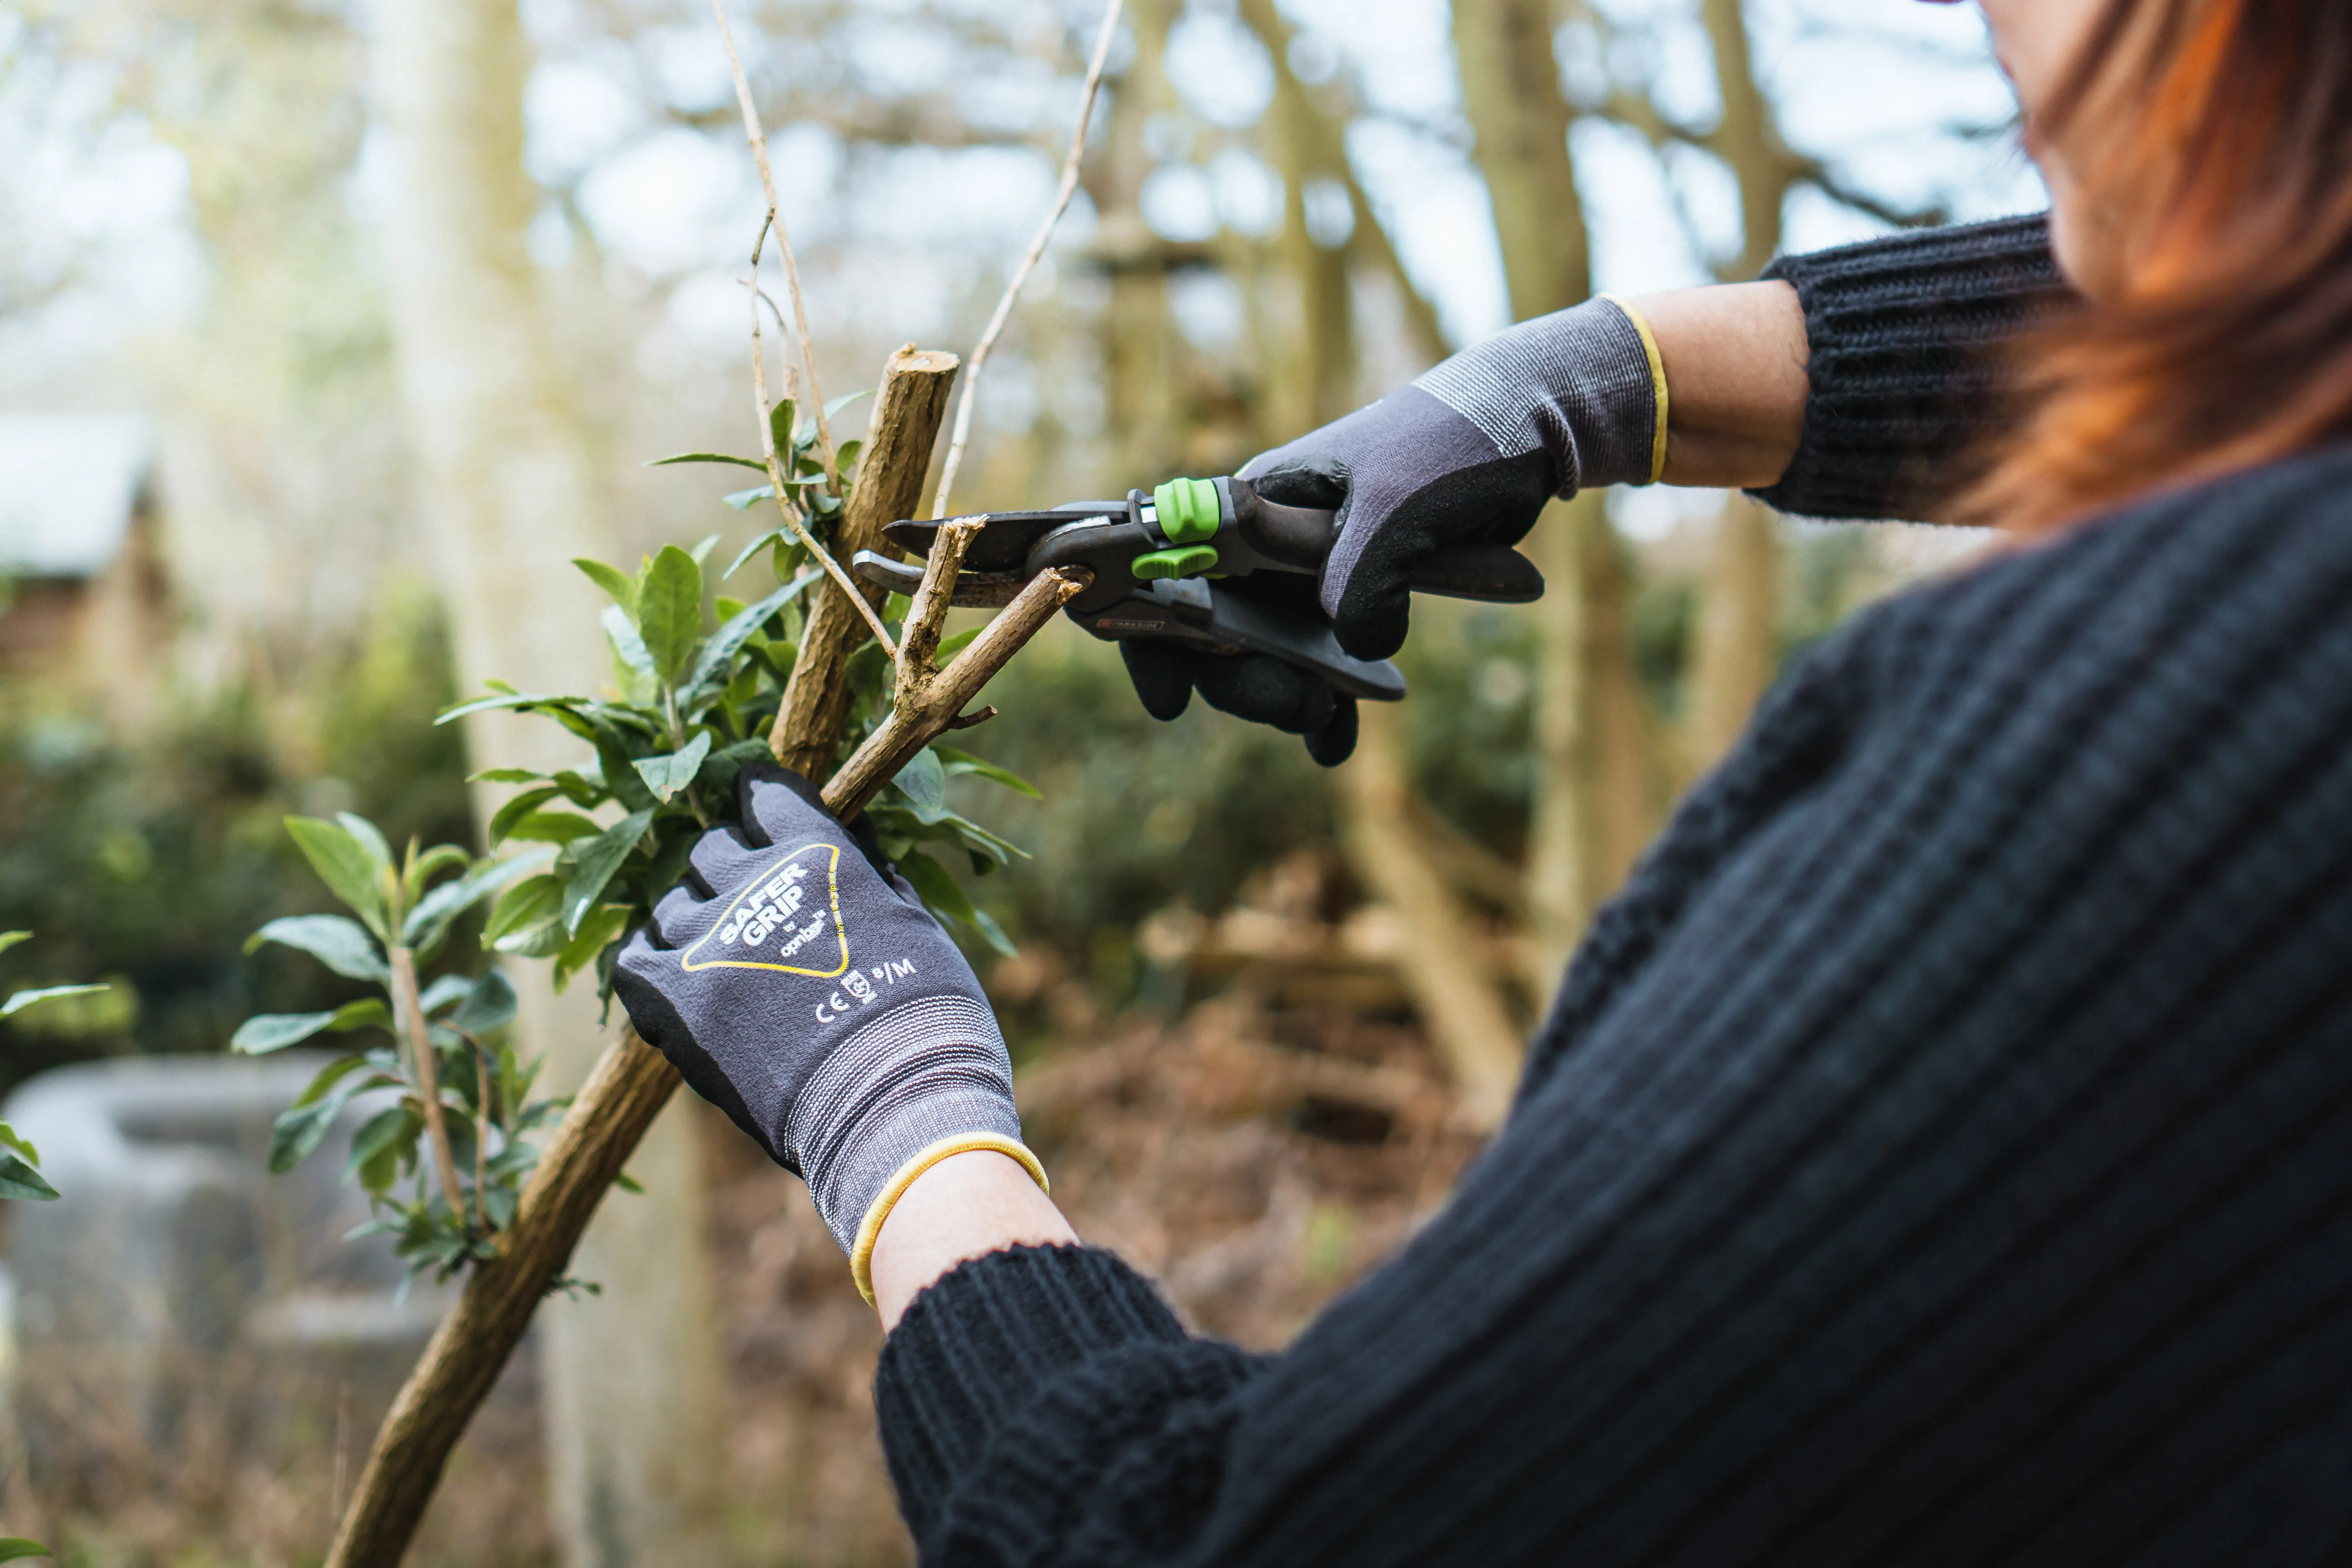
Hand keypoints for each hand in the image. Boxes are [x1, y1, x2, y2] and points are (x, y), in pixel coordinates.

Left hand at [613, 765, 1042, 1298]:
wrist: (895, 1107)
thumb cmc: (926, 1018)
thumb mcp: (913, 924)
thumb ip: (869, 875)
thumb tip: (851, 839)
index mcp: (816, 855)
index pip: (764, 794)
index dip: (764, 805)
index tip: (768, 822)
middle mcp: (752, 884)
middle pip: (711, 850)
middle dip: (732, 869)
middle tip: (757, 906)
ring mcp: (707, 944)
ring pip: (670, 905)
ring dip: (695, 922)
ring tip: (724, 958)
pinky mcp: (675, 1005)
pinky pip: (633, 963)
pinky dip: (653, 967)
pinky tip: (682, 986)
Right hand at [1119, 297, 1662, 759]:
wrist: (1525, 429)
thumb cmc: (1450, 446)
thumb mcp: (1398, 510)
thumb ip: (1360, 580)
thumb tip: (1356, 648)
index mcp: (1255, 506)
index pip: (1167, 570)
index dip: (1153, 638)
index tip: (1173, 702)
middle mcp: (1268, 539)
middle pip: (1216, 630)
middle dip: (1244, 683)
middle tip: (1299, 711)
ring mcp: (1309, 570)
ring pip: (1269, 653)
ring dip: (1288, 699)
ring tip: (1325, 729)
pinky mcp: (1355, 593)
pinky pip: (1324, 660)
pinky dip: (1329, 702)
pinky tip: (1335, 744)